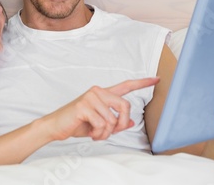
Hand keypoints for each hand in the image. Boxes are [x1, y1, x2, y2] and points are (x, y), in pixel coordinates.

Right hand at [44, 77, 159, 141]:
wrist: (57, 126)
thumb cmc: (78, 123)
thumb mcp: (100, 124)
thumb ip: (116, 121)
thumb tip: (130, 122)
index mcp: (103, 94)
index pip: (126, 86)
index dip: (142, 83)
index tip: (156, 79)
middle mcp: (98, 91)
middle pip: (125, 106)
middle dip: (121, 123)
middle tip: (110, 132)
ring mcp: (91, 97)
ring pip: (113, 119)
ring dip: (105, 132)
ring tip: (95, 133)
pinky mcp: (84, 105)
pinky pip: (102, 124)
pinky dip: (98, 134)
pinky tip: (90, 132)